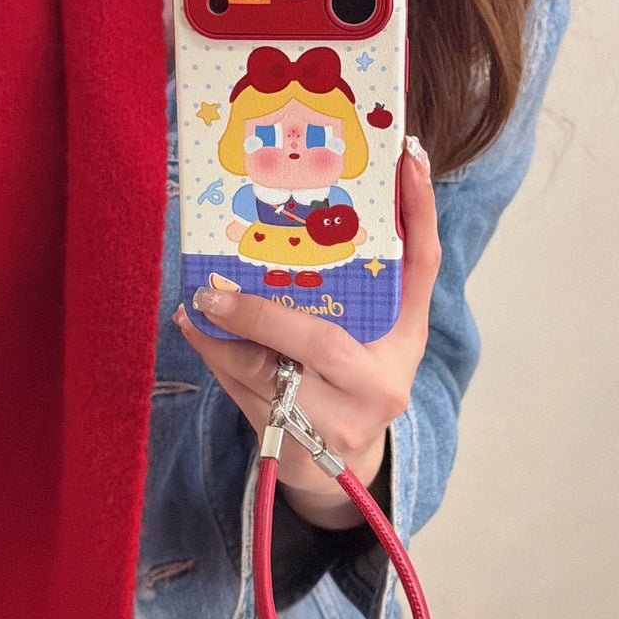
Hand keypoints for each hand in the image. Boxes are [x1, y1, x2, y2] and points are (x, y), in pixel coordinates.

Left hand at [173, 139, 437, 528]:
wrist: (342, 464)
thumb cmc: (349, 380)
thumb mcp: (370, 334)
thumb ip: (354, 282)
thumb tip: (304, 208)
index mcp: (407, 339)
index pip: (422, 268)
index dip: (420, 211)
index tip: (408, 154)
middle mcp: (383, 381)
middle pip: (323, 343)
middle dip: (260, 316)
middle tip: (213, 290)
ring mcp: (342, 421)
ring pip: (272, 377)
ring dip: (224, 339)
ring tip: (195, 304)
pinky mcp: (301, 446)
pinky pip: (246, 398)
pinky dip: (215, 360)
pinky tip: (195, 331)